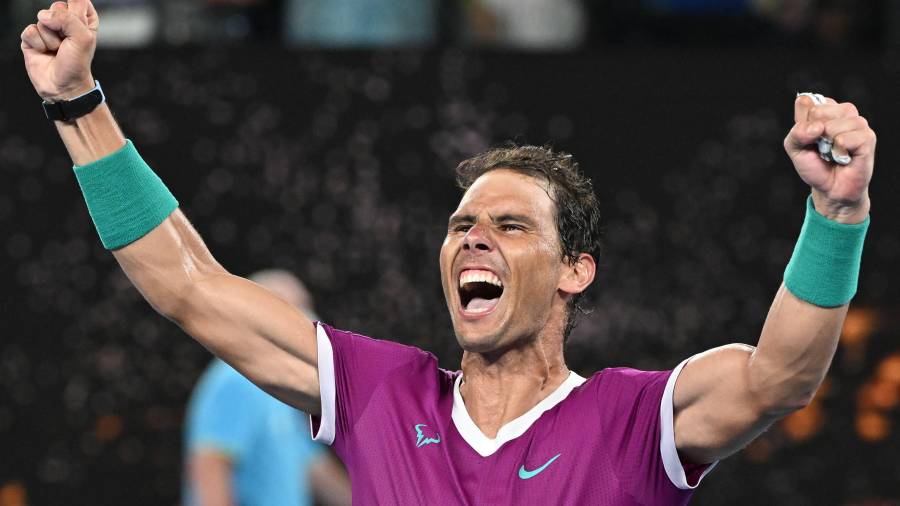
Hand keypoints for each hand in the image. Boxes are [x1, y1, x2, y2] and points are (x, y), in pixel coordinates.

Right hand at [20, 0, 98, 101]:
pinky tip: (44, 52)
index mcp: (83, 20)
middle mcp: (65, 22)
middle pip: (57, 6)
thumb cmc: (77, 64)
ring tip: (56, 50)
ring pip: (42, 19)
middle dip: (62, 25)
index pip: (78, 0)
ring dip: (51, 39)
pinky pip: (30, 30)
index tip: (75, 23)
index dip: (75, 9)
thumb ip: (68, 19)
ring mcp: (47, 29)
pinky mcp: (32, 38)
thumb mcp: (83, 38)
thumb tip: (44, 15)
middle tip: (67, 42)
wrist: (63, 86)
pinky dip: (38, 44)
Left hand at [784, 95, 875, 222]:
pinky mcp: (867, 137)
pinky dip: (838, 152)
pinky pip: (844, 139)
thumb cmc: (815, 165)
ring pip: (831, 126)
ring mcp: (858, 123)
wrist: (830, 188)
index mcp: (826, 108)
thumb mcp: (795, 148)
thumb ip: (796, 132)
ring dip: (826, 145)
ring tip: (833, 153)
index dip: (801, 125)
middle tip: (822, 148)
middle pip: (818, 112)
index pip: (806, 103)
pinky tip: (844, 157)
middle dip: (813, 135)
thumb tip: (816, 126)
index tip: (808, 139)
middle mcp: (844, 111)